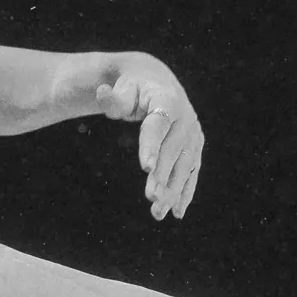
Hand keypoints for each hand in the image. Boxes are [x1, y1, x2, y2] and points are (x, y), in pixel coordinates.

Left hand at [95, 61, 202, 219]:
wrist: (157, 83)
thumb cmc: (133, 89)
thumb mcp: (122, 90)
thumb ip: (113, 99)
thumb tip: (101, 94)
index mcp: (167, 100)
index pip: (158, 126)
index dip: (152, 146)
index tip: (145, 168)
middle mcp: (186, 118)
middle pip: (173, 150)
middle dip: (163, 175)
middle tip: (151, 198)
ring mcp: (193, 134)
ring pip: (185, 165)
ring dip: (173, 190)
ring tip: (158, 212)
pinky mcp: (195, 148)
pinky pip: (192, 172)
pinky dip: (185, 192)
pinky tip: (177, 212)